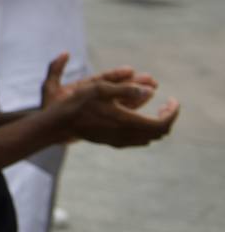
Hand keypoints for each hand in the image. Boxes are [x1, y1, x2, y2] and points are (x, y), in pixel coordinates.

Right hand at [43, 54, 179, 147]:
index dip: (172, 112)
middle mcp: (126, 135)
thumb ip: (126, 89)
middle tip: (167, 105)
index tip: (173, 100)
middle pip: (159, 133)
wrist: (59, 124)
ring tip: (156, 110)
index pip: (162, 123)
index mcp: (127, 121)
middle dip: (167, 118)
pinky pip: (138, 140)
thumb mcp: (99, 88)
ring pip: (149, 138)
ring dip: (157, 124)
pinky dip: (146, 130)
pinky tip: (138, 119)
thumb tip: (150, 90)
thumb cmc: (77, 103)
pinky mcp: (112, 143)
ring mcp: (119, 141)